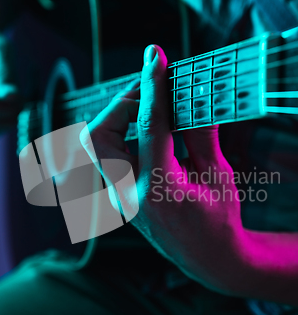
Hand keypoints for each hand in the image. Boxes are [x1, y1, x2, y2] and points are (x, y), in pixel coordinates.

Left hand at [81, 44, 247, 294]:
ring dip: (118, 120)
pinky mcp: (119, 197)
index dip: (152, 86)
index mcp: (158, 188)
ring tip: (150, 108)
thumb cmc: (219, 219)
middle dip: (120, 106)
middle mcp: (129, 194)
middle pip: (98, 137)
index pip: (150, 125)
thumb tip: (193, 95)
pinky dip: (123, 136)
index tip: (154, 56)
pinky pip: (107, 158)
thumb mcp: (218, 174)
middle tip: (150, 91)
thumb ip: (201, 133)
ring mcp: (119, 198)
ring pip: (96, 147)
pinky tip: (148, 132)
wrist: (209, 258)